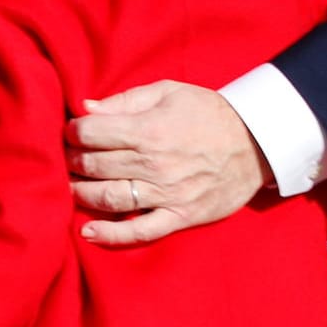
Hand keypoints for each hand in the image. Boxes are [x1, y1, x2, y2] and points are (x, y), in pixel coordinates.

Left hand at [66, 80, 271, 245]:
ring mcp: (166, 193)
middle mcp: (153, 164)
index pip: (90, 134)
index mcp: (148, 130)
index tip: (72, 132)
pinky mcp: (180, 216)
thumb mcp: (168, 92)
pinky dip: (111, 235)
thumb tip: (85, 108)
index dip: (73, 132)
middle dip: (73, 161)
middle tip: (69, 158)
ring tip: (71, 186)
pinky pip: (140, 231)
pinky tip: (87, 232)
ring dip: (81, 193)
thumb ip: (125, 100)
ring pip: (108, 198)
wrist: (257, 142)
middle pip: (94, 165)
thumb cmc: (208, 113)